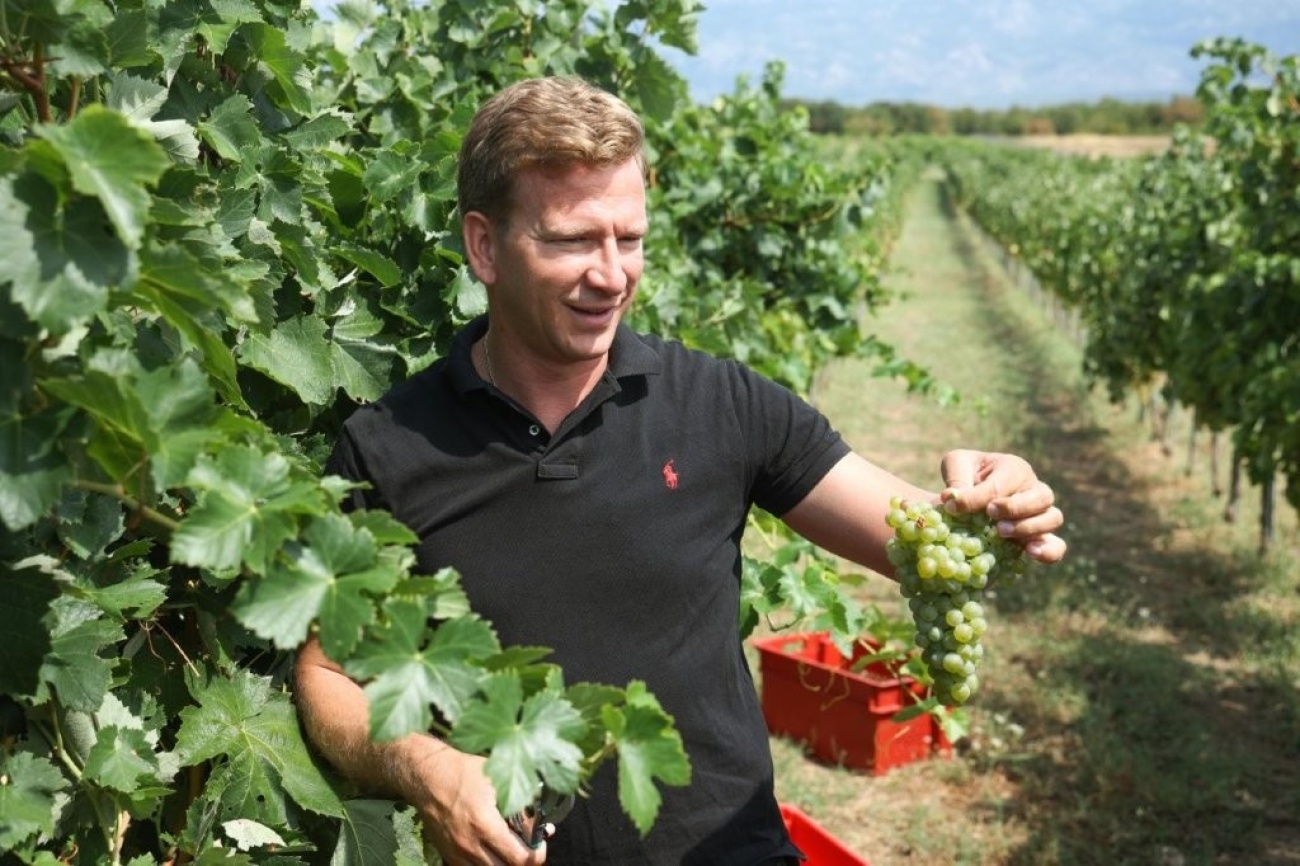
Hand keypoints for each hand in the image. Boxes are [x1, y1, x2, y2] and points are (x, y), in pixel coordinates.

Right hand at [415, 747, 549, 865]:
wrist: (428, 777)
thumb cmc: (464, 773)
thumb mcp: (498, 781)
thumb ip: (521, 804)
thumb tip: (543, 825)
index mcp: (485, 824)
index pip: (520, 858)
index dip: (536, 855)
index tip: (539, 845)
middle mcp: (470, 845)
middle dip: (522, 861)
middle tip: (528, 848)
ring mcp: (457, 853)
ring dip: (503, 863)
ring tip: (510, 849)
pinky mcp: (448, 855)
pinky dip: (486, 864)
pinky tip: (492, 850)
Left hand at [939, 449, 1065, 563]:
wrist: (968, 497)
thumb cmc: (965, 475)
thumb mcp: (956, 464)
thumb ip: (956, 478)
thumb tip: (951, 498)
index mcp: (1014, 468)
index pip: (1003, 483)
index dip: (980, 497)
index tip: (956, 507)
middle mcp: (1033, 489)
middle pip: (1042, 497)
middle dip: (1015, 507)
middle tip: (990, 515)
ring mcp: (1040, 514)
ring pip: (1053, 519)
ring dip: (1028, 528)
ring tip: (1000, 532)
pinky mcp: (1038, 538)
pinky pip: (1056, 545)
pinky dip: (1048, 551)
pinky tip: (1031, 553)